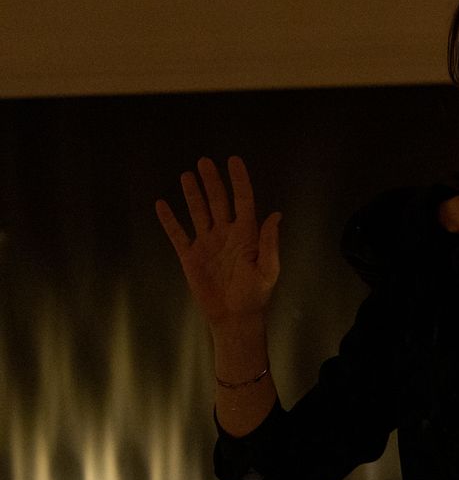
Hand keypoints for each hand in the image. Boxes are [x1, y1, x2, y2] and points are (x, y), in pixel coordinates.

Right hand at [155, 156, 281, 329]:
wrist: (234, 318)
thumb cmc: (255, 296)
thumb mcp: (268, 271)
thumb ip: (269, 243)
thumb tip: (275, 215)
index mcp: (246, 235)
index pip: (243, 200)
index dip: (239, 180)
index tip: (233, 161)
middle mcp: (226, 234)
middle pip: (218, 201)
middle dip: (212, 181)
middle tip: (204, 161)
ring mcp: (207, 244)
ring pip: (198, 212)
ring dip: (193, 194)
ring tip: (187, 175)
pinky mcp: (190, 257)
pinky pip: (177, 234)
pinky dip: (169, 220)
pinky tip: (162, 204)